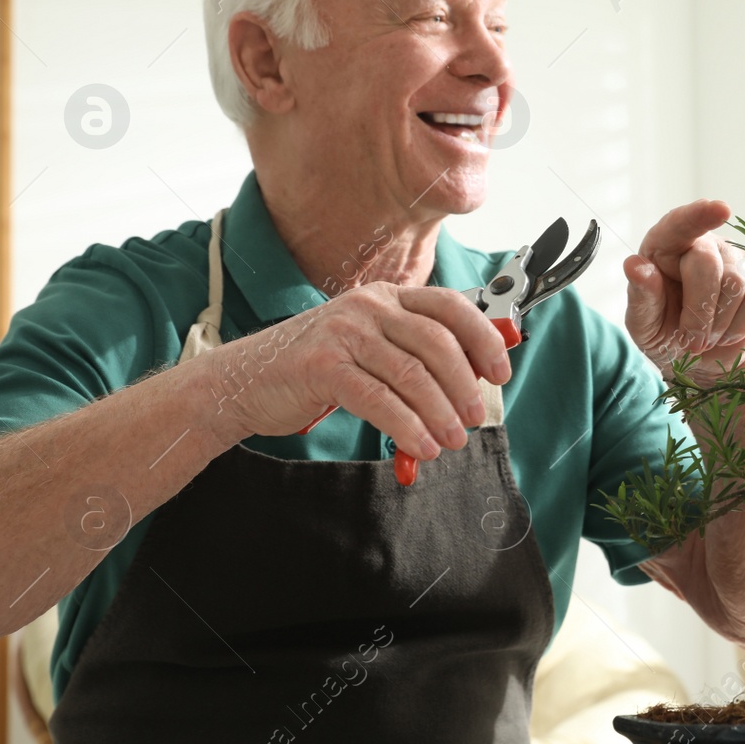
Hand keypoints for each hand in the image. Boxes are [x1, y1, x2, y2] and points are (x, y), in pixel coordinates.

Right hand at [200, 282, 511, 459]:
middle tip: (475, 417)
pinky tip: (421, 447)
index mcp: (386, 297)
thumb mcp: (369, 349)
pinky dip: (407, 426)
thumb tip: (471, 383)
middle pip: (437, 342)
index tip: (500, 373)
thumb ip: (413, 356)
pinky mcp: (323, 366)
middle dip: (465, 385)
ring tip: (453, 440)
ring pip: (412, 373)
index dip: (483, 339)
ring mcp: (344, 333)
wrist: (244, 380)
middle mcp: (368, 307)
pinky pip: (379, 399)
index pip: (450, 306)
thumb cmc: (315, 369)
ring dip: (440, 412)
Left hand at [625, 199, 744, 382]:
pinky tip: (724, 332)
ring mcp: (736, 259)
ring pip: (737, 286)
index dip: (700, 215)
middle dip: (698, 313)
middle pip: (710, 267)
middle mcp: (704, 243)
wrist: (694, 359)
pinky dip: (738, 328)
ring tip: (704, 336)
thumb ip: (641, 294)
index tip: (720, 209)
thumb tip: (634, 265)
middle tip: (689, 342)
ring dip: (718, 325)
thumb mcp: (643, 321)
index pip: (682, 222)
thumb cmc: (663, 331)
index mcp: (665, 243)